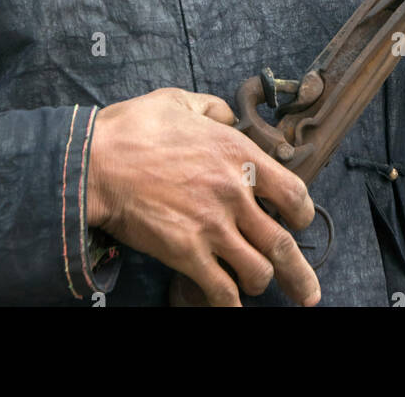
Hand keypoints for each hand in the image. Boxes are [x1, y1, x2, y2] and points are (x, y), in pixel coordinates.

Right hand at [86, 86, 320, 307]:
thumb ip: (212, 109)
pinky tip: (228, 303)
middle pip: (283, 244)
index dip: (301, 214)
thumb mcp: (180, 100)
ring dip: (258, 282)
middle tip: (307, 293)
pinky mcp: (186, 253)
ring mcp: (212, 226)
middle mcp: (235, 193)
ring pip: (258, 272)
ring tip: (252, 284)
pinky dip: (228, 302)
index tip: (297, 222)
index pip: (294, 194)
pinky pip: (221, 291)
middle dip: (300, 275)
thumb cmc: (135, 128)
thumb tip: (226, 116)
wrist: (96, 161)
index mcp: (239, 154)